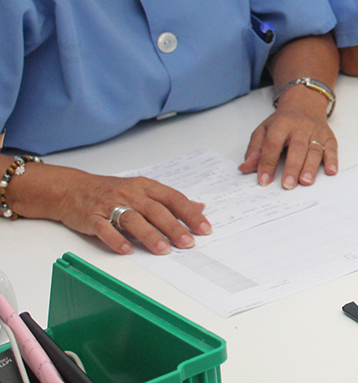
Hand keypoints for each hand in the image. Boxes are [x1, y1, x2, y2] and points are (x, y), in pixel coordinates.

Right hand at [17, 164, 210, 255]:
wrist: (73, 188)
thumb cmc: (112, 191)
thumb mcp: (143, 190)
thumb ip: (170, 200)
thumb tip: (199, 206)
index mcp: (146, 187)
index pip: (173, 198)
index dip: (190, 213)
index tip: (204, 228)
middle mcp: (131, 194)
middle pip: (156, 210)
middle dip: (174, 227)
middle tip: (188, 243)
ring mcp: (110, 205)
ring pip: (133, 219)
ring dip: (149, 235)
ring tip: (163, 250)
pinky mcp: (92, 217)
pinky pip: (104, 228)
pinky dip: (115, 239)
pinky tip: (126, 250)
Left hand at [239, 84, 337, 188]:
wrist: (305, 102)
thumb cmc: (283, 120)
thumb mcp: (264, 129)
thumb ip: (254, 149)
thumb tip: (245, 168)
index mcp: (281, 124)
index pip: (272, 144)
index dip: (267, 163)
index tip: (264, 180)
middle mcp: (300, 127)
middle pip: (297, 148)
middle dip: (292, 167)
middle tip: (288, 184)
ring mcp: (316, 131)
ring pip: (315, 149)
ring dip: (311, 166)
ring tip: (306, 181)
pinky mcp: (329, 136)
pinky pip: (332, 148)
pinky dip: (332, 160)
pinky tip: (331, 171)